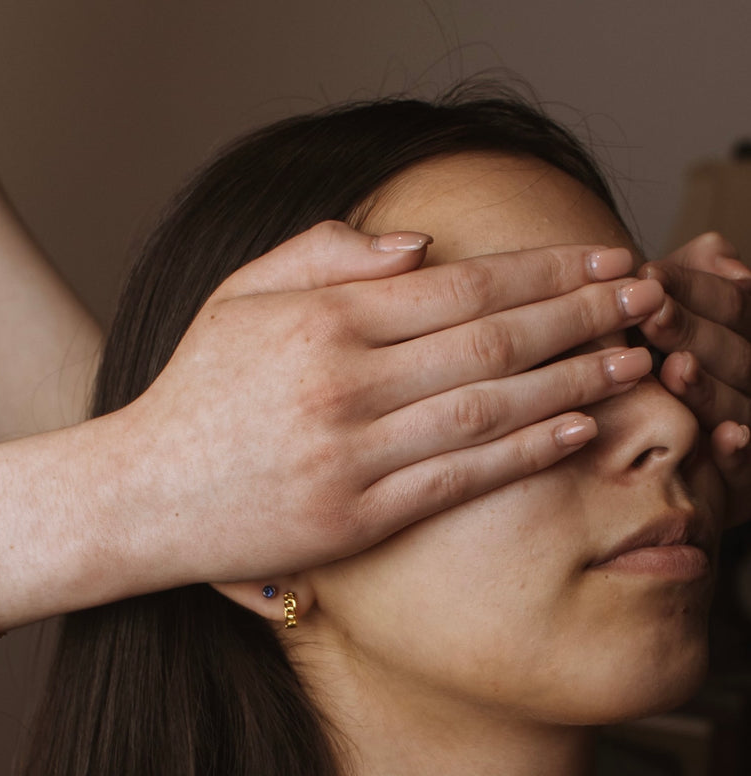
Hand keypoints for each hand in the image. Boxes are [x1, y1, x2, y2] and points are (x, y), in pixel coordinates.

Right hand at [112, 222, 654, 585]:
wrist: (141, 494)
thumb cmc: (196, 391)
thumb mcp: (239, 295)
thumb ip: (324, 253)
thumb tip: (425, 246)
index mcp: (320, 320)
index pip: (460, 285)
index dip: (544, 270)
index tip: (602, 258)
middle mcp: (343, 383)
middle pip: (492, 340)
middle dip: (582, 314)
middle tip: (646, 298)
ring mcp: (352, 455)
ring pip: (488, 408)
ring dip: (572, 381)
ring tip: (633, 361)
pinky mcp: (355, 517)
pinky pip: (458, 477)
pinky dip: (524, 450)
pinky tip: (574, 428)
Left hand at [639, 232, 750, 526]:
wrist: (661, 461)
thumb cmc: (658, 370)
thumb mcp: (670, 323)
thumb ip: (691, 286)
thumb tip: (727, 265)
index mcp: (743, 337)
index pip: (733, 303)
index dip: (693, 287)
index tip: (648, 273)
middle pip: (735, 351)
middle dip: (692, 331)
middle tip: (651, 314)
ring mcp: (750, 425)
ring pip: (738, 403)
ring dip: (710, 388)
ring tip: (678, 368)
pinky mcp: (743, 481)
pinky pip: (745, 470)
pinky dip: (739, 452)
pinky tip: (728, 436)